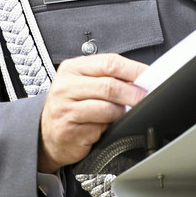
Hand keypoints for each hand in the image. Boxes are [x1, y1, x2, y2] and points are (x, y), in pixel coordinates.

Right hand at [37, 53, 147, 173]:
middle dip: (133, 93)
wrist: (46, 134)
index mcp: (72, 68)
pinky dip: (108, 128)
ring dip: (121, 112)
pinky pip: (99, 128)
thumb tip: (139, 80)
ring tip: (121, 114)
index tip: (148, 77)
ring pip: (107, 108)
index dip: (133, 70)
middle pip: (109, 85)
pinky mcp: (69, 129)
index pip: (109, 63)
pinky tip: (104, 127)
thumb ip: (106, 78)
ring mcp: (65, 108)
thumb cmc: (70, 106)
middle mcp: (66, 86)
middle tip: (144, 97)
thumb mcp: (83, 83)